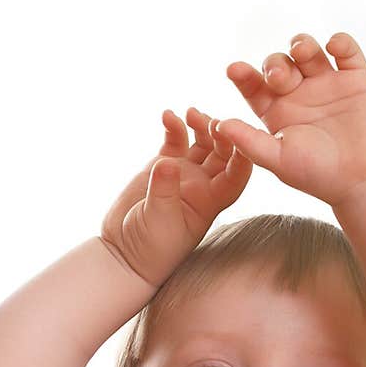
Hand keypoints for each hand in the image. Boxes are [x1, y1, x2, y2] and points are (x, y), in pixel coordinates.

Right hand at [101, 107, 251, 286]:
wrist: (124, 252)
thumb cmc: (149, 248)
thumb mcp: (158, 220)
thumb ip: (164, 191)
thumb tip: (167, 162)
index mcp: (211, 201)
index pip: (236, 175)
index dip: (241, 156)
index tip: (239, 136)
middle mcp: (203, 186)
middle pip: (222, 153)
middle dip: (220, 134)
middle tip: (211, 120)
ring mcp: (184, 174)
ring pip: (201, 143)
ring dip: (200, 125)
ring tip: (190, 114)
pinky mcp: (162, 167)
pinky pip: (174, 141)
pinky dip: (174, 127)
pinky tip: (168, 115)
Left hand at [216, 31, 365, 208]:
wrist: (364, 181)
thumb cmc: (318, 175)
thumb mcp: (278, 160)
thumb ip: (249, 142)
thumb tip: (219, 125)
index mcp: (277, 112)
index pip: (254, 86)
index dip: (243, 76)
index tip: (233, 70)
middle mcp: (299, 94)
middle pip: (278, 64)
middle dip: (274, 64)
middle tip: (278, 78)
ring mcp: (328, 83)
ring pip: (308, 50)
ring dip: (302, 45)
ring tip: (302, 52)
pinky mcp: (356, 78)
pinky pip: (346, 50)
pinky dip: (340, 42)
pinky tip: (333, 47)